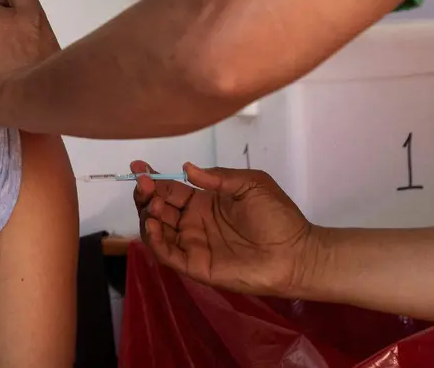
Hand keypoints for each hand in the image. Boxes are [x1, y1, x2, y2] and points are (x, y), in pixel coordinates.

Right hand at [132, 161, 321, 296]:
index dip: (152, 178)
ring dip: (147, 216)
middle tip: (144, 186)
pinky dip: (154, 240)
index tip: (137, 168)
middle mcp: (192, 222)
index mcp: (203, 201)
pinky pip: (167, 254)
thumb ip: (218, 177)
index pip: (169, 189)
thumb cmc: (278, 217)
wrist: (296, 253)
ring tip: (154, 205)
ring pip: (156, 230)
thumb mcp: (251, 184)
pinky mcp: (195, 265)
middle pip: (156, 208)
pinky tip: (153, 225)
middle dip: (145, 195)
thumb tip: (187, 168)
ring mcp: (192, 244)